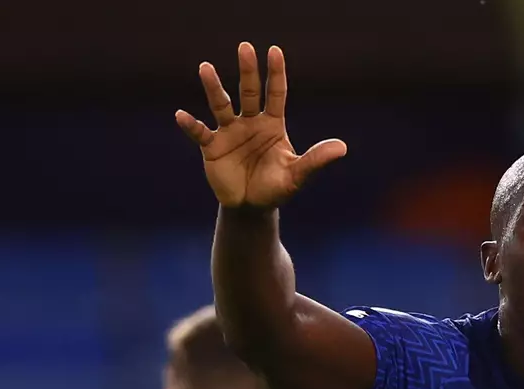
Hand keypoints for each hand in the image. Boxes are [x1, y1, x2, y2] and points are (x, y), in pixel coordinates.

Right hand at [175, 43, 346, 208]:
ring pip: (221, 105)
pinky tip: (181, 115)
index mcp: (272, 124)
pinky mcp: (212, 147)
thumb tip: (342, 147)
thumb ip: (316, 160)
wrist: (252, 207)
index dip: (275, 73)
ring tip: (206, 68)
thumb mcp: (297, 174)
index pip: (275, 94)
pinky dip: (191, 125)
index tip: (275, 51)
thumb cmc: (276, 187)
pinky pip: (200, 133)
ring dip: (214, 87)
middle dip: (248, 71)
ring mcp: (229, 132)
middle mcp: (250, 122)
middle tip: (245, 47)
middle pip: (249, 91)